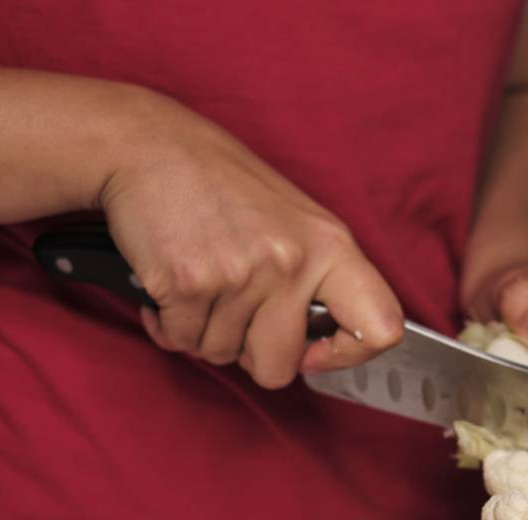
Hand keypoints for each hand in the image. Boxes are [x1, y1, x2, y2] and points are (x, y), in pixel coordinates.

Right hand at [101, 92, 402, 387]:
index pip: (381, 327)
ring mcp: (241, 274)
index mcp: (330, 245)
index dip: (349, 354)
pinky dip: (170, 324)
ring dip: (204, 332)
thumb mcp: (294, 219)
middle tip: (234, 314)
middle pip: (279, 367)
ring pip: (222, 355)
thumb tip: (319, 347)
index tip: (315, 350)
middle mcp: (292, 262)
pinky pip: (182, 340)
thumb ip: (315, 279)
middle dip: (249, 353)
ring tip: (201, 284)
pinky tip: (171, 287)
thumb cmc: (220, 183)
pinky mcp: (189, 283)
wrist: (146, 144)